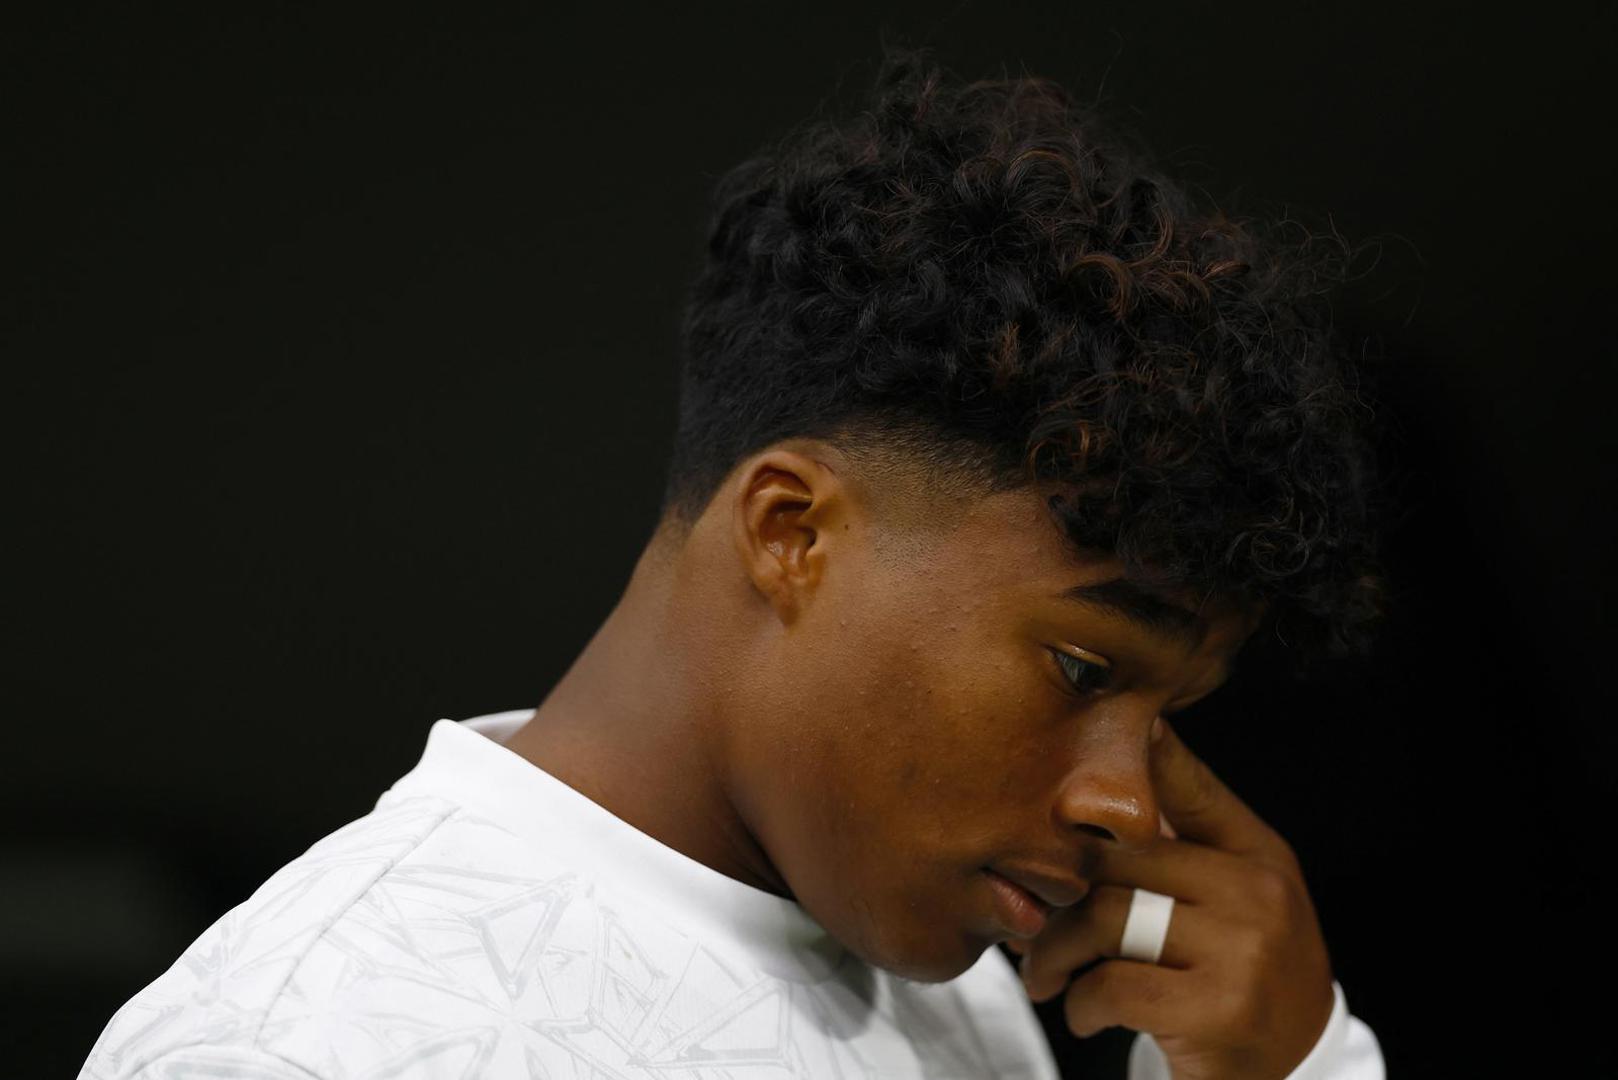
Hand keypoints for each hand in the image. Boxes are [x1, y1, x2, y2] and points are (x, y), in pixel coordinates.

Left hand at [1008, 717, 1336, 1079]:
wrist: (1295, 1074)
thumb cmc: (1241, 975)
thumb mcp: (1233, 896)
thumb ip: (1187, 832)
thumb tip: (1139, 738)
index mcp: (1259, 855)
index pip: (1188, 786)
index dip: (1134, 763)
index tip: (1072, 748)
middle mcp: (1259, 892)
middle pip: (1122, 860)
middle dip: (1061, 895)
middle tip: (1030, 927)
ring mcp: (1245, 951)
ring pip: (1109, 920)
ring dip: (1056, 953)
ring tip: (1044, 976)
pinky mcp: (1221, 1011)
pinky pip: (1115, 985)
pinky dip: (1082, 1003)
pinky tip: (1084, 1013)